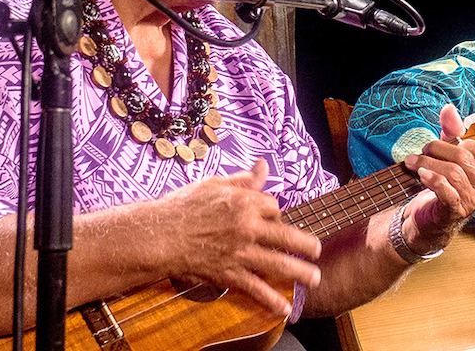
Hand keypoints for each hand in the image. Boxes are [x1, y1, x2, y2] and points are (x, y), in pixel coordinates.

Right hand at [150, 161, 321, 316]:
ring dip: (300, 272)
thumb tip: (263, 167)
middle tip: (317, 250)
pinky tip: (284, 308)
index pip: (274, 206)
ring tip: (315, 278)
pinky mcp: (229, 273)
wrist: (157, 236)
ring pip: (279, 263)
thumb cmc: (182, 207)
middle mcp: (247, 227)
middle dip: (306, 245)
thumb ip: (242, 180)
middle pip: (287, 235)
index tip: (272, 218)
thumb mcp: (213, 185)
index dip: (274, 212)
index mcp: (244, 202)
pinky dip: (271, 299)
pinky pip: (255, 288)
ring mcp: (240, 252)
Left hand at [400, 104, 474, 255]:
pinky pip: (447, 190)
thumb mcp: (448, 154)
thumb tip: (448, 108)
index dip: (462, 142)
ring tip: (413, 161)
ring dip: (428, 163)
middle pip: (464, 158)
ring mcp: (474, 201)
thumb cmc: (444, 183)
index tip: (444, 144)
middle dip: (438, 150)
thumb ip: (451, 131)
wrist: (431, 217)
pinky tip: (421, 174)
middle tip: (422, 150)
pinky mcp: (457, 211)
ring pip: (453, 173)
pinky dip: (432, 179)